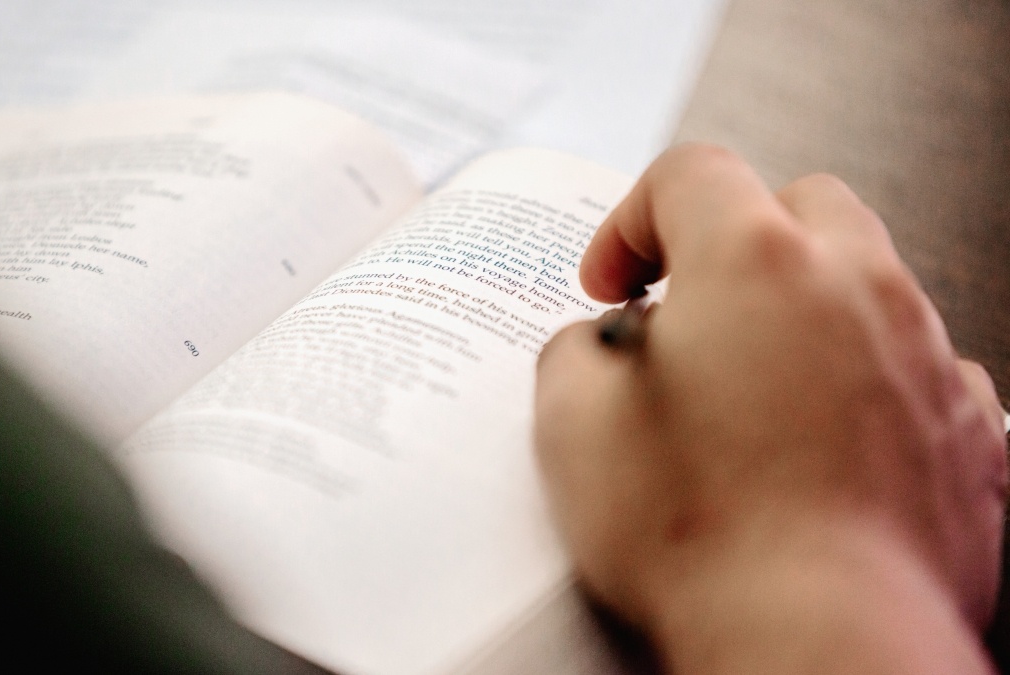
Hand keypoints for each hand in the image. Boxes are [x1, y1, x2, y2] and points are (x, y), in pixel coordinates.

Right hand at [534, 144, 1006, 672]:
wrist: (819, 643)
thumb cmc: (698, 534)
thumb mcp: (572, 425)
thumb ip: (575, 350)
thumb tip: (603, 345)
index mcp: (755, 260)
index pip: (689, 174)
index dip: (631, 220)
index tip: (611, 285)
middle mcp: (856, 285)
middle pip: (798, 203)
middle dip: (735, 238)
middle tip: (690, 312)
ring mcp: (926, 354)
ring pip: (868, 280)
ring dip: (804, 308)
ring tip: (752, 386)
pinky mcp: (969, 429)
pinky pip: (918, 366)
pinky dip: (867, 379)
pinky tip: (823, 439)